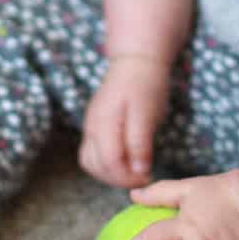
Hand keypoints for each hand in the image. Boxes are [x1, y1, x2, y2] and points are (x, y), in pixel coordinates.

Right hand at [79, 55, 170, 187]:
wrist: (136, 60)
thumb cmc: (145, 84)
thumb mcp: (148, 112)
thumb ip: (140, 142)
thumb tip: (139, 172)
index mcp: (105, 121)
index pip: (109, 162)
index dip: (128, 176)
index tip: (147, 176)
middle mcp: (92, 125)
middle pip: (94, 165)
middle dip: (118, 178)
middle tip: (141, 176)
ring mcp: (91, 125)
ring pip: (90, 162)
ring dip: (110, 173)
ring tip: (133, 170)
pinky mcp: (94, 126)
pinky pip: (93, 153)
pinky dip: (107, 163)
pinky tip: (126, 159)